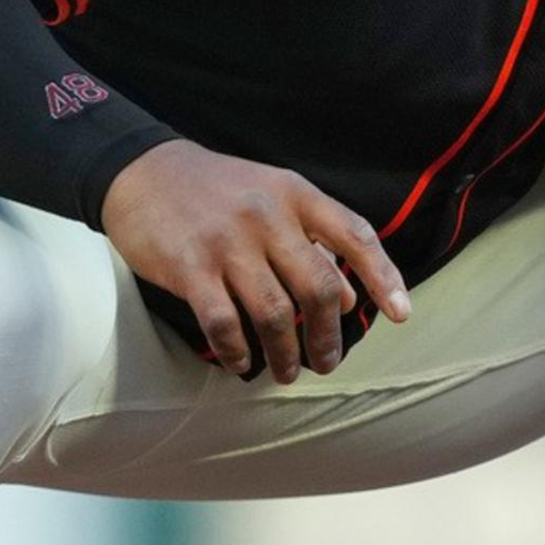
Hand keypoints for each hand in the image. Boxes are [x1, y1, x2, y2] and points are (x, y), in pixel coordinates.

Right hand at [100, 140, 410, 382]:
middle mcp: (267, 216)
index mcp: (295, 194)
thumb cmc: (217, 189)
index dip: (384, 278)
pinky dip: (238, 351)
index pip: (354, 236)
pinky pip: (223, 323)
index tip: (401, 316)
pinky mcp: (189, 267)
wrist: (142, 171)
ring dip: (287, 354)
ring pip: (275, 313)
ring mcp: (227, 242)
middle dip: (329, 335)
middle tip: (327, 362)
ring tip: (287, 372)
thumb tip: (352, 297)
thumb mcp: (273, 194)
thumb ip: (314, 238)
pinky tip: (242, 363)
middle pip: (319, 287)